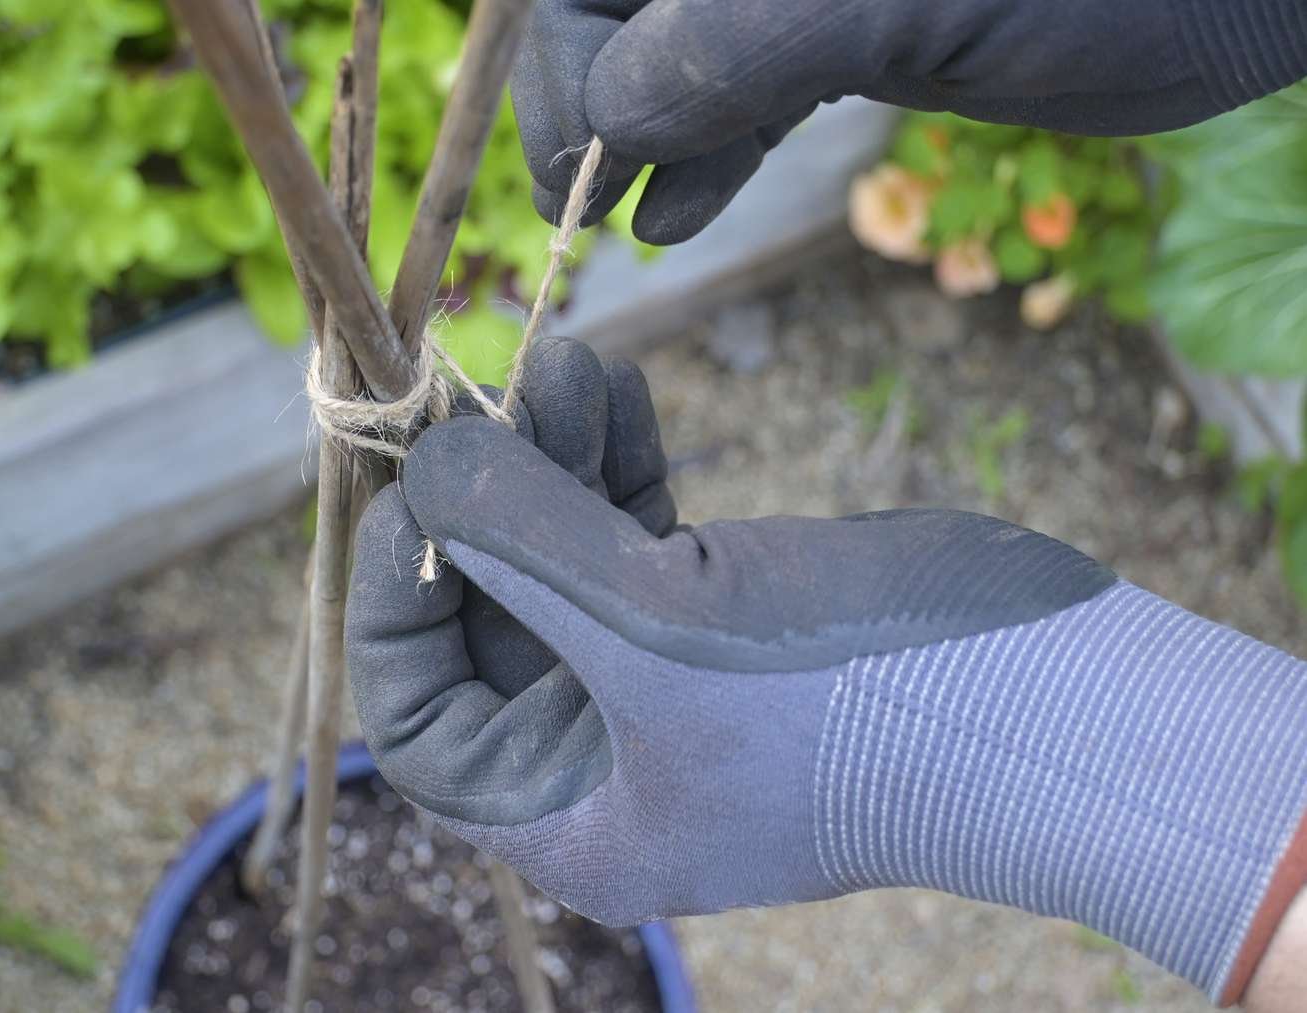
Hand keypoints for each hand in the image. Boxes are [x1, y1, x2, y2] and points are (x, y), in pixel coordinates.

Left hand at [347, 337, 1306, 1006]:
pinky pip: (636, 546)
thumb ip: (522, 540)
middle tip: (484, 393)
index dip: (399, 603)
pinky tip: (611, 387)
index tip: (417, 491)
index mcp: (571, 819)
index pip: (420, 723)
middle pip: (490, 625)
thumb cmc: (855, 699)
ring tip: (560, 359)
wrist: (1058, 703)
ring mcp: (666, 693)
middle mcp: (605, 764)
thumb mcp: (657, 621)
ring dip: (555, 460)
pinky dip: (621, 467)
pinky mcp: (724, 630)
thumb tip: (426, 462)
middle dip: (486, 501)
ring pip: (566, 568)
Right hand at [515, 0, 1306, 242]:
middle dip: (592, 98)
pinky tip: (678, 209)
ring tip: (625, 219)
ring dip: (639, 134)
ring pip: (672, 51)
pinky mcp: (850, 25)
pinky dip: (703, 148)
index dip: (565, 55)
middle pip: (617, 8)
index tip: (579, 164)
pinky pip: (738, 83)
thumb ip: (733, 43)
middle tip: (586, 201)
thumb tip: (612, 122)